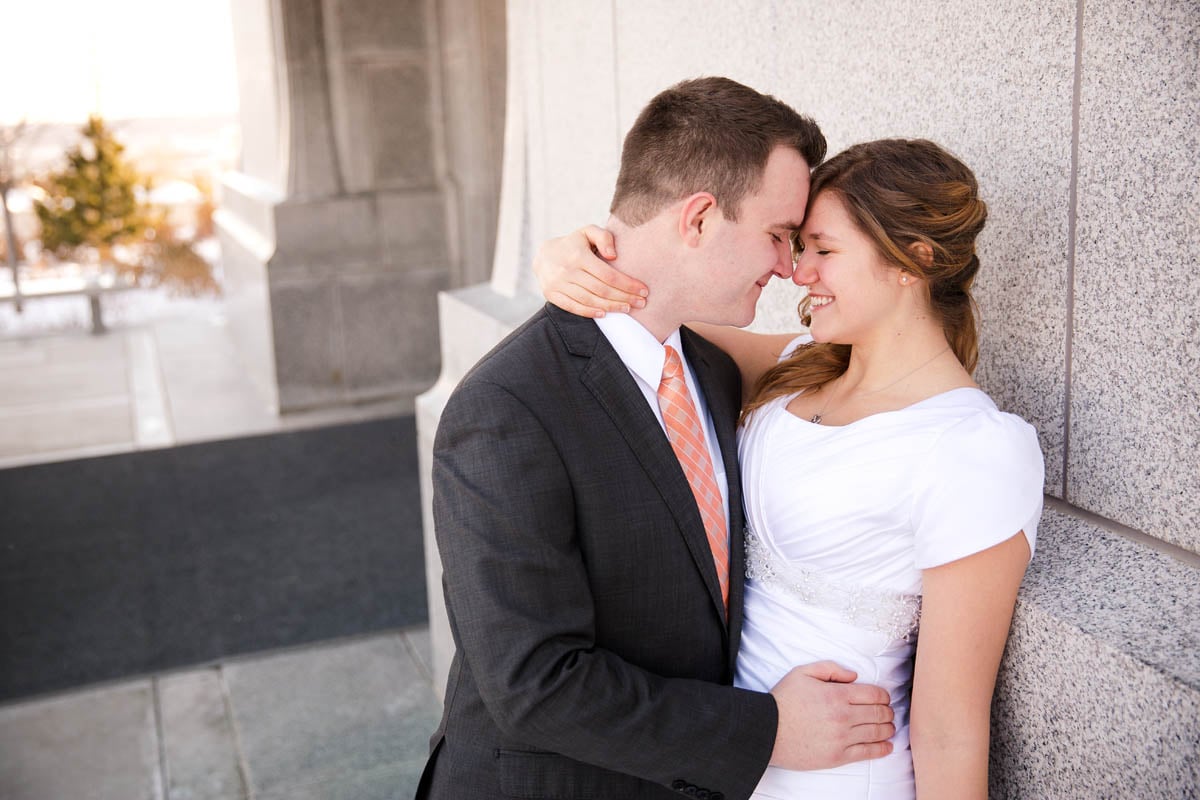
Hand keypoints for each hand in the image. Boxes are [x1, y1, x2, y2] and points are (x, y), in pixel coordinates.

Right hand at [532, 225, 648, 316]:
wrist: (543, 255)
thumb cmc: (573, 244)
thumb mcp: (587, 232)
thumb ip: (603, 237)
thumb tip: (613, 255)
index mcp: (578, 255)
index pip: (609, 275)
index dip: (628, 285)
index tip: (643, 290)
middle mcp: (567, 270)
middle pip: (602, 289)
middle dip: (624, 298)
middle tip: (641, 303)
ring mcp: (558, 284)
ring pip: (589, 300)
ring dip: (611, 307)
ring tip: (627, 309)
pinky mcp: (552, 294)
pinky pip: (573, 307)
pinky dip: (589, 312)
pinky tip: (604, 314)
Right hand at [769, 661, 895, 769]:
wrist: (767, 730)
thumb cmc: (784, 700)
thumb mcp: (803, 673)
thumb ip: (831, 668)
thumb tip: (854, 676)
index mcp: (836, 694)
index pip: (874, 694)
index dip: (884, 695)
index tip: (884, 698)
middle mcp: (843, 716)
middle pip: (880, 713)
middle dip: (888, 711)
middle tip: (888, 712)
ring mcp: (842, 738)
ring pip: (877, 733)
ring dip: (888, 728)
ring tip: (889, 727)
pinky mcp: (838, 757)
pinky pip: (868, 753)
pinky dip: (882, 749)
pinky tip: (888, 746)